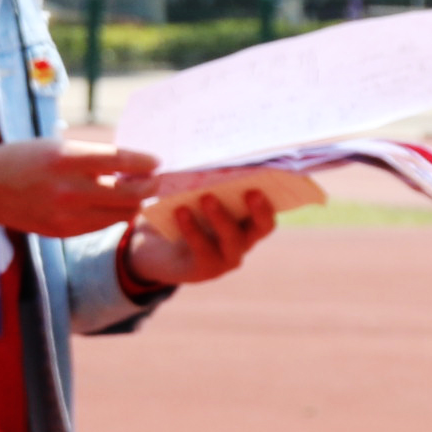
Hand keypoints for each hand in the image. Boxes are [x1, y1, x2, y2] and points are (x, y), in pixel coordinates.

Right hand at [0, 138, 158, 236]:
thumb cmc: (24, 159)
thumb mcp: (59, 147)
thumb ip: (95, 157)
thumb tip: (135, 166)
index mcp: (69, 160)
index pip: (124, 161)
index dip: (147, 163)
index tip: (156, 162)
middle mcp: (70, 190)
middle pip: (131, 194)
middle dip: (149, 187)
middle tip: (153, 180)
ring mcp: (66, 215)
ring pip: (122, 214)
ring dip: (133, 203)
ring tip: (132, 192)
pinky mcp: (63, 232)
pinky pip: (102, 225)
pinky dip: (112, 214)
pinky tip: (108, 204)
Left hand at [121, 168, 300, 290]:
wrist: (155, 249)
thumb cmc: (185, 214)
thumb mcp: (197, 196)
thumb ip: (212, 183)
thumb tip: (214, 161)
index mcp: (250, 220)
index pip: (272, 208)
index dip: (277, 196)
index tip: (275, 178)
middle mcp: (245, 240)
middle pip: (262, 227)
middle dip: (259, 209)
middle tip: (251, 191)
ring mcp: (227, 258)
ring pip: (232, 238)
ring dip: (220, 216)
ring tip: (206, 196)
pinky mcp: (205, 270)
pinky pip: (202, 249)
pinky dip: (192, 229)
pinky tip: (181, 211)